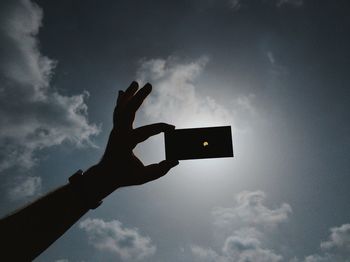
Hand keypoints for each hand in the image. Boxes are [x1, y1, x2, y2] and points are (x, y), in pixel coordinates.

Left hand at [90, 81, 178, 196]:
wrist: (104, 176)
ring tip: (135, 83)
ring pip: (121, 108)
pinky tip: (123, 92)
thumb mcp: (142, 177)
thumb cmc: (124, 176)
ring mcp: (116, 130)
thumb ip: (159, 170)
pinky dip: (121, 101)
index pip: (145, 131)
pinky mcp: (116, 129)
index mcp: (125, 144)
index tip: (172, 128)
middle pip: (128, 111)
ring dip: (128, 95)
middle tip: (149, 85)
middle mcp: (119, 133)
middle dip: (139, 97)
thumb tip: (174, 161)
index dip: (160, 128)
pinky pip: (118, 111)